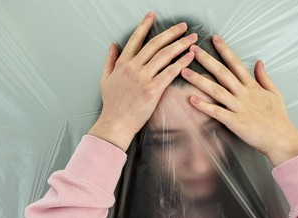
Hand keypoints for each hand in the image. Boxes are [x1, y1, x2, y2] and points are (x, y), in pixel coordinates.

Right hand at [88, 12, 195, 150]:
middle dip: (171, 32)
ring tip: (192, 38)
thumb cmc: (111, 104)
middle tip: (183, 26)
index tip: (153, 15)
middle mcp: (133, 68)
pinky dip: (182, 61)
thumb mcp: (105, 79)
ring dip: (181, 44)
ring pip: (165, 55)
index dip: (145, 25)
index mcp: (122, 64)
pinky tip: (190, 55)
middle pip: (155, 44)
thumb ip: (110, 60)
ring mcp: (143, 78)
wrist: (115, 123)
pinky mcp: (152, 90)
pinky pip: (170, 71)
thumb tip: (113, 44)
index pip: (135, 39)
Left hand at [181, 35, 297, 166]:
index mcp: (252, 86)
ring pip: (216, 90)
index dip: (224, 50)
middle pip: (222, 73)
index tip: (214, 38)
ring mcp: (239, 107)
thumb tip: (259, 62)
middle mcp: (244, 94)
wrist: (282, 139)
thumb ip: (264, 78)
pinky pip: (217, 112)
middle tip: (192, 49)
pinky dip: (204, 106)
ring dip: (199, 80)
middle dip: (206, 60)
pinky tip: (191, 99)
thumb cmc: (278, 119)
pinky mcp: (235, 122)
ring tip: (184, 71)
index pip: (236, 63)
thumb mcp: (275, 94)